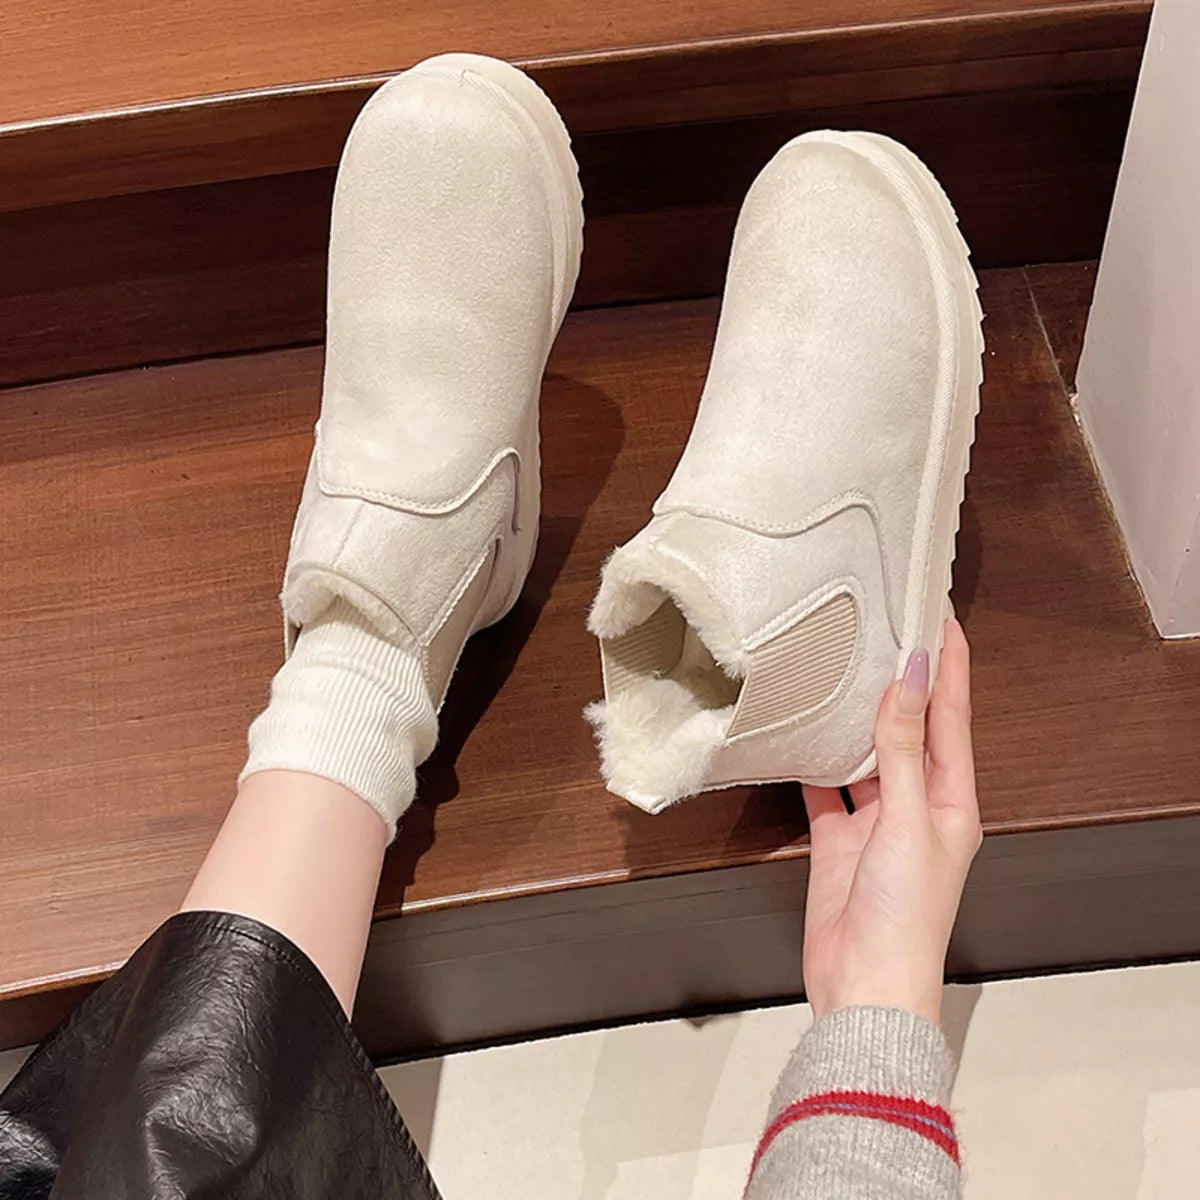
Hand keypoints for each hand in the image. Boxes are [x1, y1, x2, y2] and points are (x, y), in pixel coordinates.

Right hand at [801, 617, 981, 1025]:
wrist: (865, 986)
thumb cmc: (905, 918)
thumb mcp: (907, 822)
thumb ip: (901, 749)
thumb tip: (908, 681)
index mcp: (951, 800)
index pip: (952, 716)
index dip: (949, 666)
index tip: (941, 618)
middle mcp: (916, 805)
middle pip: (909, 728)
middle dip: (902, 679)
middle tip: (887, 627)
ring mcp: (876, 822)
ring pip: (865, 753)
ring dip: (855, 715)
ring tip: (842, 666)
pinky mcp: (838, 840)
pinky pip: (825, 787)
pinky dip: (813, 760)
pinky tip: (801, 732)